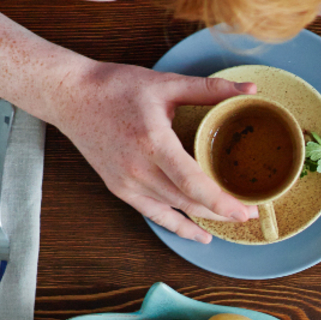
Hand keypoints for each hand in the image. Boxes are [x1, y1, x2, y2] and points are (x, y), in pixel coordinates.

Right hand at [50, 61, 257, 242]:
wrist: (70, 97)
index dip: (221, 202)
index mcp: (153, 142)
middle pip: (188, 203)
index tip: (245, 211)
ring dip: (205, 219)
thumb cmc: (116, 87)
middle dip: (222, 213)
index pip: (193, 183)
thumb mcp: (166, 84)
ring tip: (232, 219)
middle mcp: (139, 169)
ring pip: (175, 211)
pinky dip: (179, 226)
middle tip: (250, 212)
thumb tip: (249, 90)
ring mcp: (127, 183)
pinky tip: (200, 234)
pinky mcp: (120, 189)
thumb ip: (210, 89)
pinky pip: (155, 215)